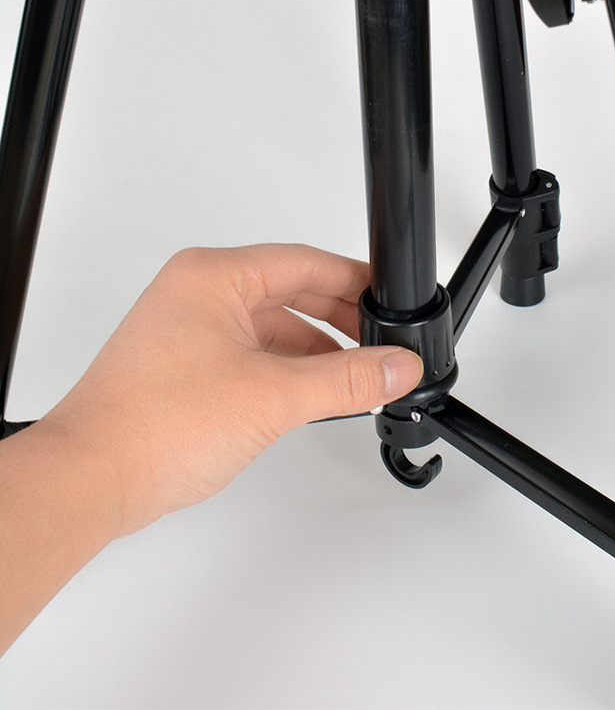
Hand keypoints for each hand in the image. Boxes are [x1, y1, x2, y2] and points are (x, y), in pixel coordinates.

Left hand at [39, 243, 422, 537]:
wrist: (91, 478)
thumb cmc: (154, 424)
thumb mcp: (274, 396)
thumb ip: (345, 379)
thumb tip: (395, 366)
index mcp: (212, 276)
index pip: (303, 262)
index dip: (353, 281)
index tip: (387, 300)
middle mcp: (194, 293)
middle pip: (286, 290)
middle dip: (337, 318)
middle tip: (379, 341)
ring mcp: (183, 330)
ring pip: (266, 325)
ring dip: (311, 349)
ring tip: (351, 376)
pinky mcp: (178, 366)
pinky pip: (246, 353)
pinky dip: (281, 370)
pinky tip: (305, 396)